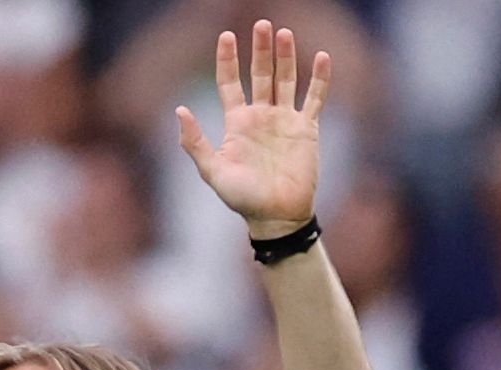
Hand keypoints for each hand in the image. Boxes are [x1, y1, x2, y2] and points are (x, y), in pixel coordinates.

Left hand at [176, 21, 329, 238]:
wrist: (276, 215)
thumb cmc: (242, 198)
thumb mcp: (213, 171)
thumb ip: (195, 142)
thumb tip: (179, 111)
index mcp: (236, 123)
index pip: (229, 83)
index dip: (227, 60)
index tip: (226, 36)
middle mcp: (260, 116)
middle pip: (260, 74)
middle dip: (260, 50)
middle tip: (262, 24)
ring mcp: (284, 120)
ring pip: (286, 80)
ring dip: (286, 57)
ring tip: (284, 32)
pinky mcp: (307, 129)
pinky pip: (315, 98)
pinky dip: (319, 78)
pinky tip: (322, 57)